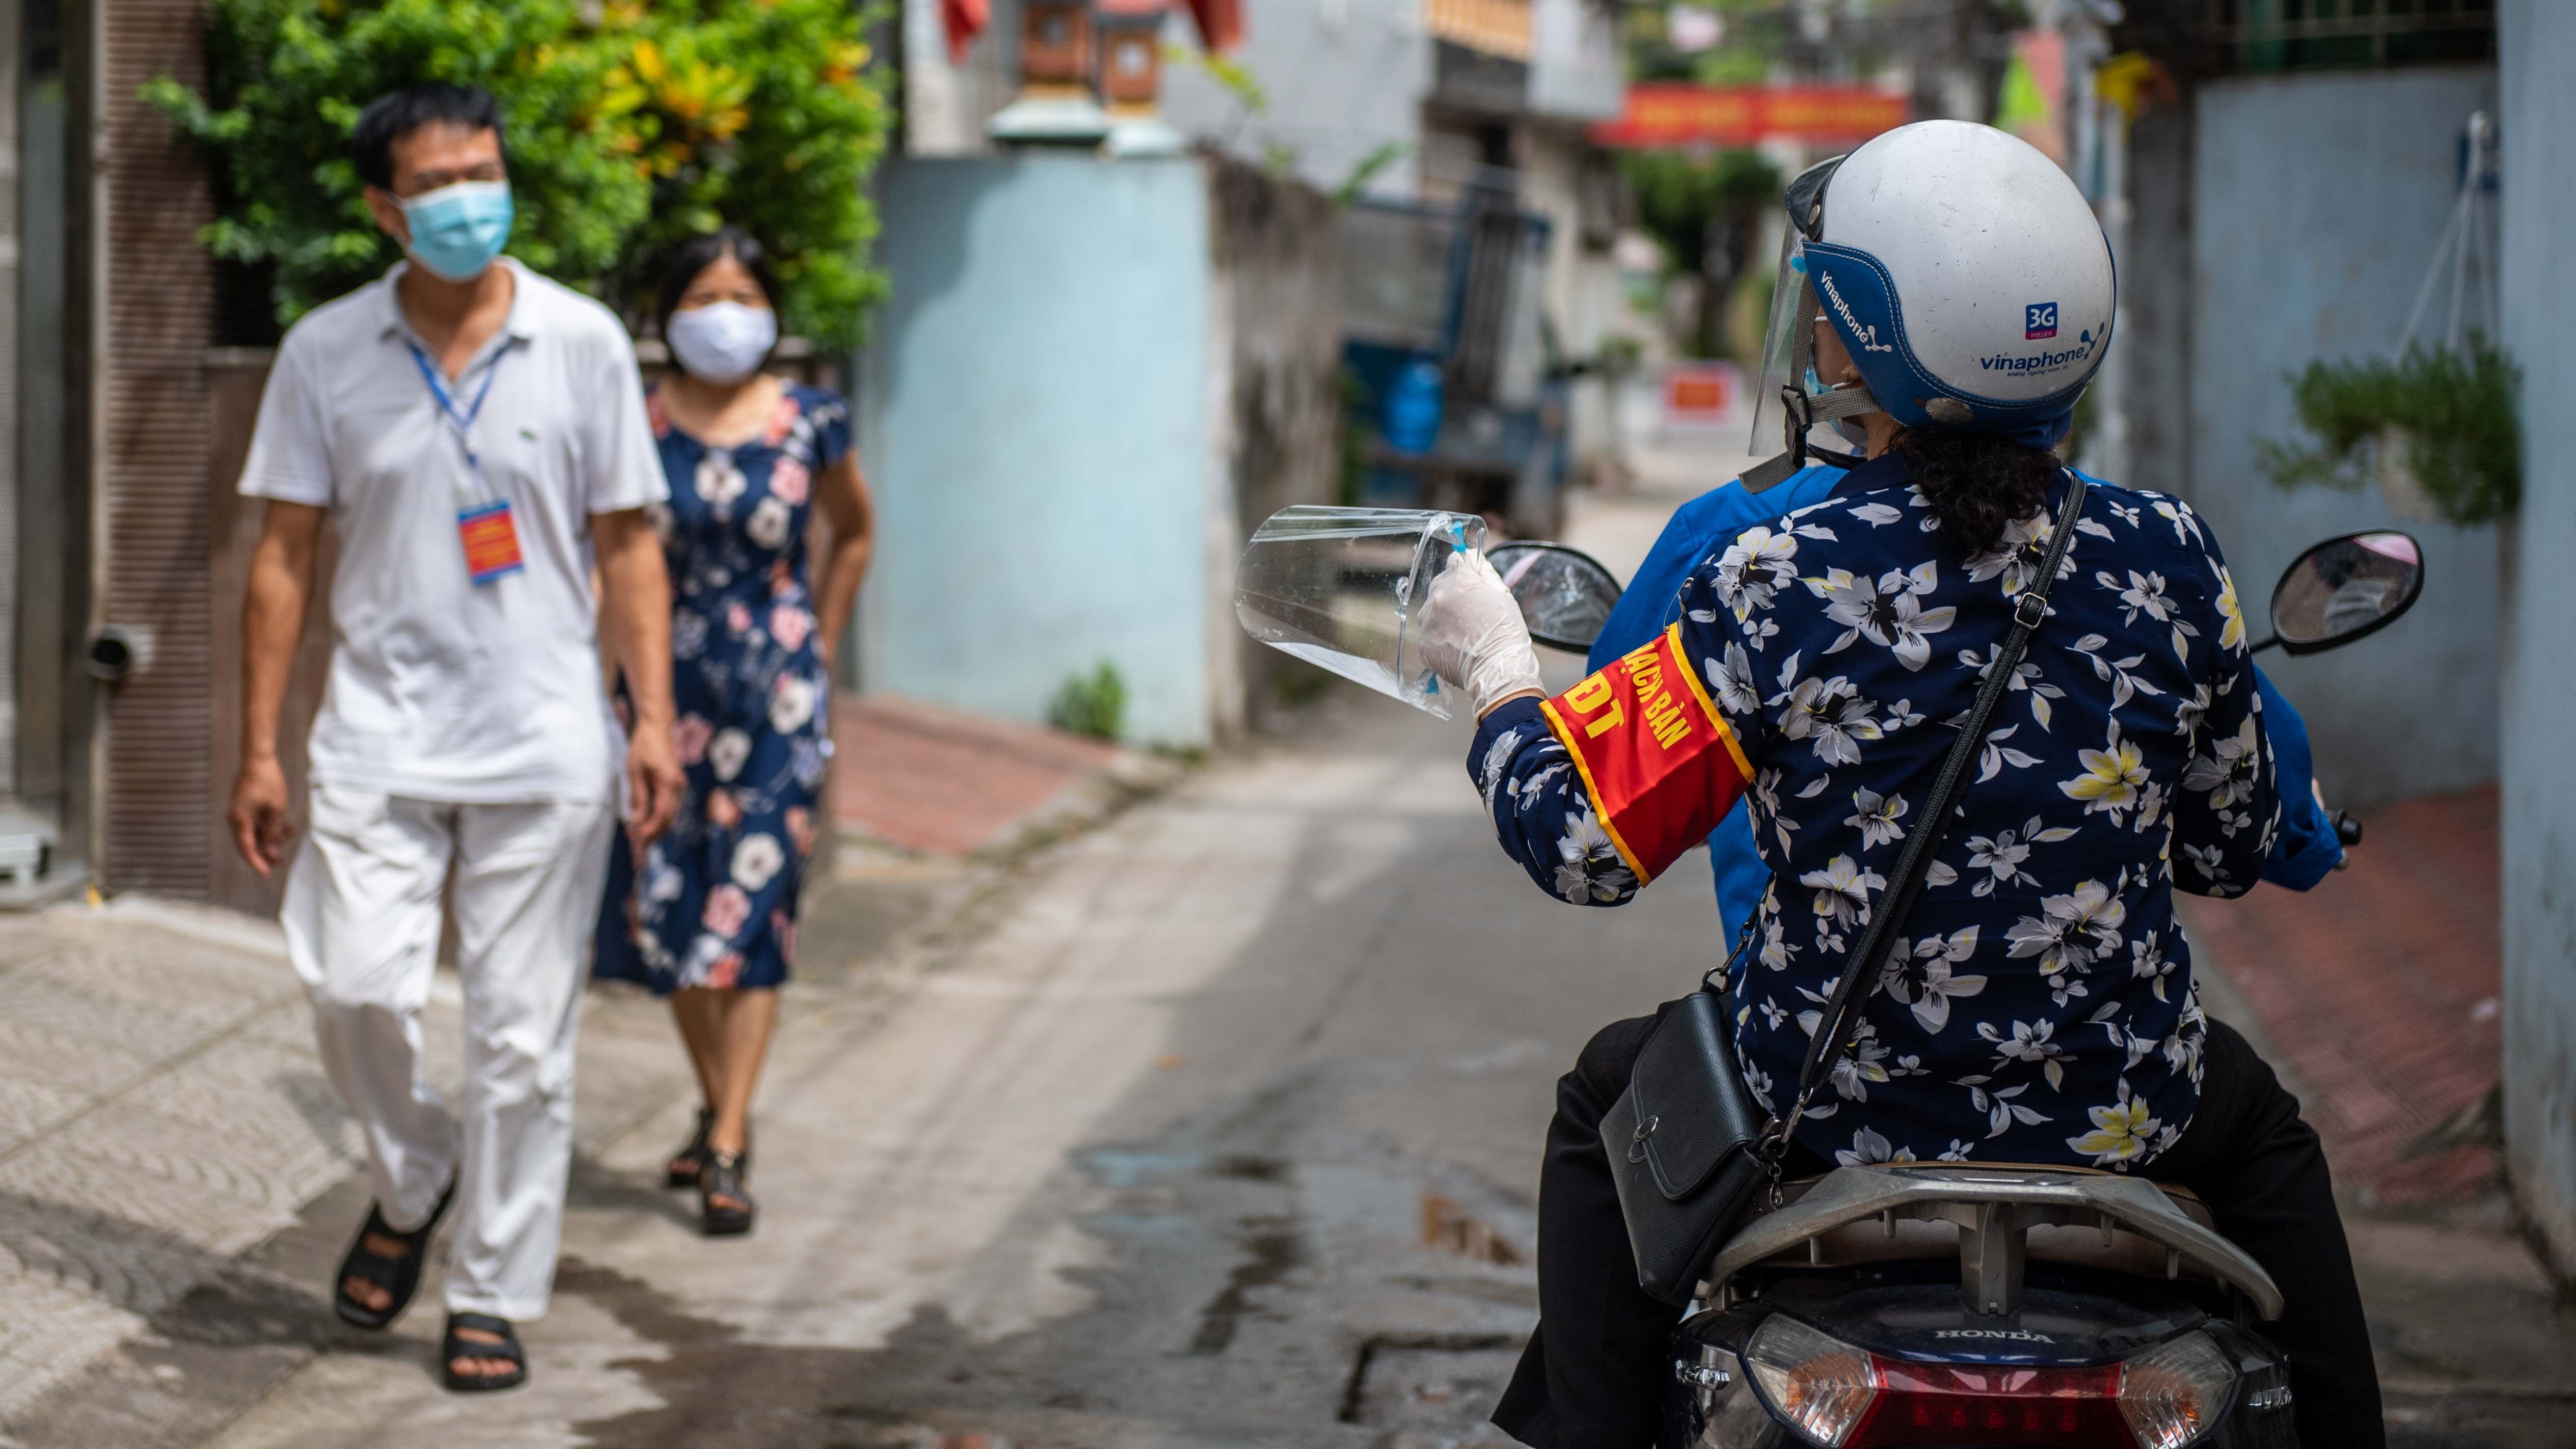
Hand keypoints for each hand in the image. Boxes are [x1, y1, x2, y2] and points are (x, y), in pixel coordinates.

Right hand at [228, 756, 295, 877]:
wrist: (258, 758)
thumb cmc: (267, 782)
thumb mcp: (276, 810)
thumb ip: (273, 833)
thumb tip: (272, 853)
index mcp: (239, 820)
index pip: (247, 848)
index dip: (257, 863)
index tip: (267, 874)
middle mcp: (236, 818)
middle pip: (250, 843)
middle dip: (267, 852)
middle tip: (281, 863)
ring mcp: (241, 812)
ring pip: (256, 832)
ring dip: (272, 836)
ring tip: (290, 834)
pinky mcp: (247, 807)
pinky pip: (257, 822)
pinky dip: (271, 825)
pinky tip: (288, 825)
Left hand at [625, 715, 684, 848]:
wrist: (658, 727)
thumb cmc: (644, 745)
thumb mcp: (635, 771)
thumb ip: (638, 797)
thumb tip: (636, 821)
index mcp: (669, 783)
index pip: (661, 815)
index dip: (649, 831)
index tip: (636, 841)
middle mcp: (679, 787)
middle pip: (668, 820)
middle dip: (653, 835)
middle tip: (637, 848)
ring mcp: (680, 787)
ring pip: (670, 816)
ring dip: (655, 829)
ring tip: (639, 840)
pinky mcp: (676, 786)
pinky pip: (669, 808)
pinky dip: (658, 819)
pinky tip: (646, 825)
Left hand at [1418, 550, 1544, 717]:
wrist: (1498, 670)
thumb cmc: (1506, 632)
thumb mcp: (1503, 594)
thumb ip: (1484, 571)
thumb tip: (1472, 555)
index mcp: (1459, 580)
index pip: (1455, 561)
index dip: (1467, 572)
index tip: (1474, 583)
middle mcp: (1438, 597)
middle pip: (1441, 583)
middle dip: (1455, 592)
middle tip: (1474, 612)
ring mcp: (1427, 622)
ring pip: (1432, 609)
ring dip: (1445, 614)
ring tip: (1465, 631)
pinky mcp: (1423, 644)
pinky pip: (1429, 633)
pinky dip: (1440, 637)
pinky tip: (1457, 645)